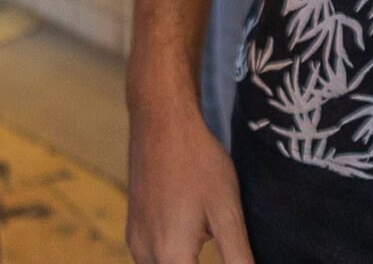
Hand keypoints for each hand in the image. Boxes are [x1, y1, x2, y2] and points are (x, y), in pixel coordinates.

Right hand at [127, 98, 254, 263]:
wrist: (162, 121)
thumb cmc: (198, 162)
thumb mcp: (227, 213)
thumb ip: (238, 258)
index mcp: (171, 256)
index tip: (231, 252)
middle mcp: (146, 255)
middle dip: (200, 263)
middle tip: (216, 235)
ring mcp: (135, 242)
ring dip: (185, 262)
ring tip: (206, 231)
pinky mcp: (133, 229)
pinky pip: (153, 258)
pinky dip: (174, 255)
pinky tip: (193, 229)